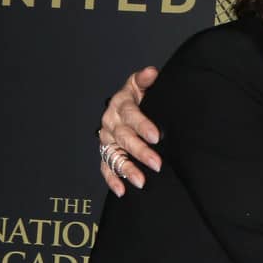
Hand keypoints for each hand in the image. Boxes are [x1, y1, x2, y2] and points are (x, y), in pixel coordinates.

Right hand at [97, 67, 162, 194]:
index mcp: (120, 103)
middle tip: (157, 163)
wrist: (127, 106)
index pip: (130, 114)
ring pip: (115, 154)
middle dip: (140, 151)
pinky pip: (106, 167)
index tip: (156, 136)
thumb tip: (151, 72)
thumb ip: (145, 80)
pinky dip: (113, 179)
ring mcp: (107, 139)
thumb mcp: (142, 86)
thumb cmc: (140, 96)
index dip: (142, 125)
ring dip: (127, 169)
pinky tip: (122, 190)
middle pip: (124, 137)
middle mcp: (111, 121)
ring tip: (141, 181)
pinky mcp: (106, 152)